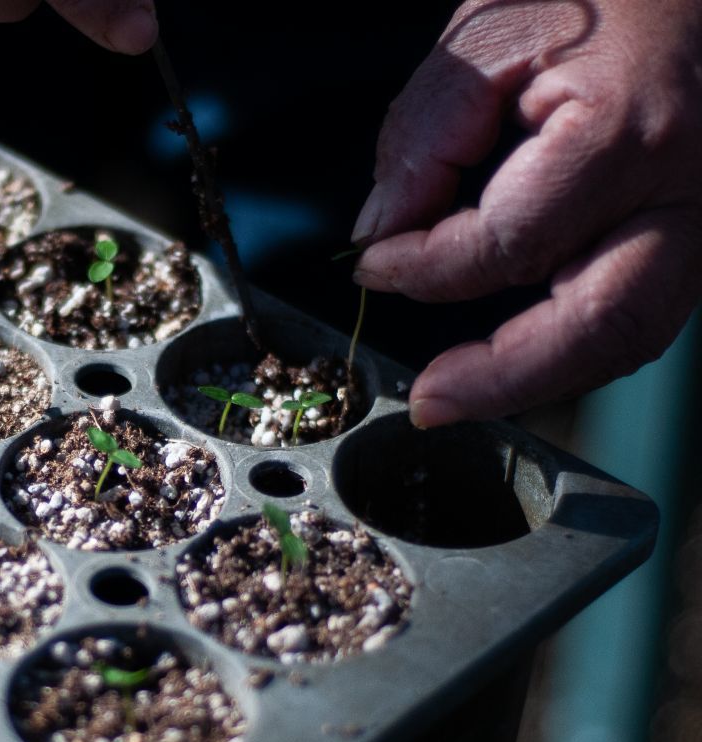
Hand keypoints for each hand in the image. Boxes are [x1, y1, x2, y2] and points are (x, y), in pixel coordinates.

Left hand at [351, 0, 701, 427]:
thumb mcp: (493, 36)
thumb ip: (426, 137)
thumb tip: (380, 233)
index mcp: (627, 131)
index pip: (506, 244)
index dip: (425, 267)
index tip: (373, 264)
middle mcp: (688, 190)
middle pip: (601, 325)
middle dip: (505, 378)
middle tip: (432, 402)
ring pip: (634, 333)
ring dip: (544, 375)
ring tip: (465, 390)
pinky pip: (646, 308)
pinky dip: (577, 340)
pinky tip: (521, 349)